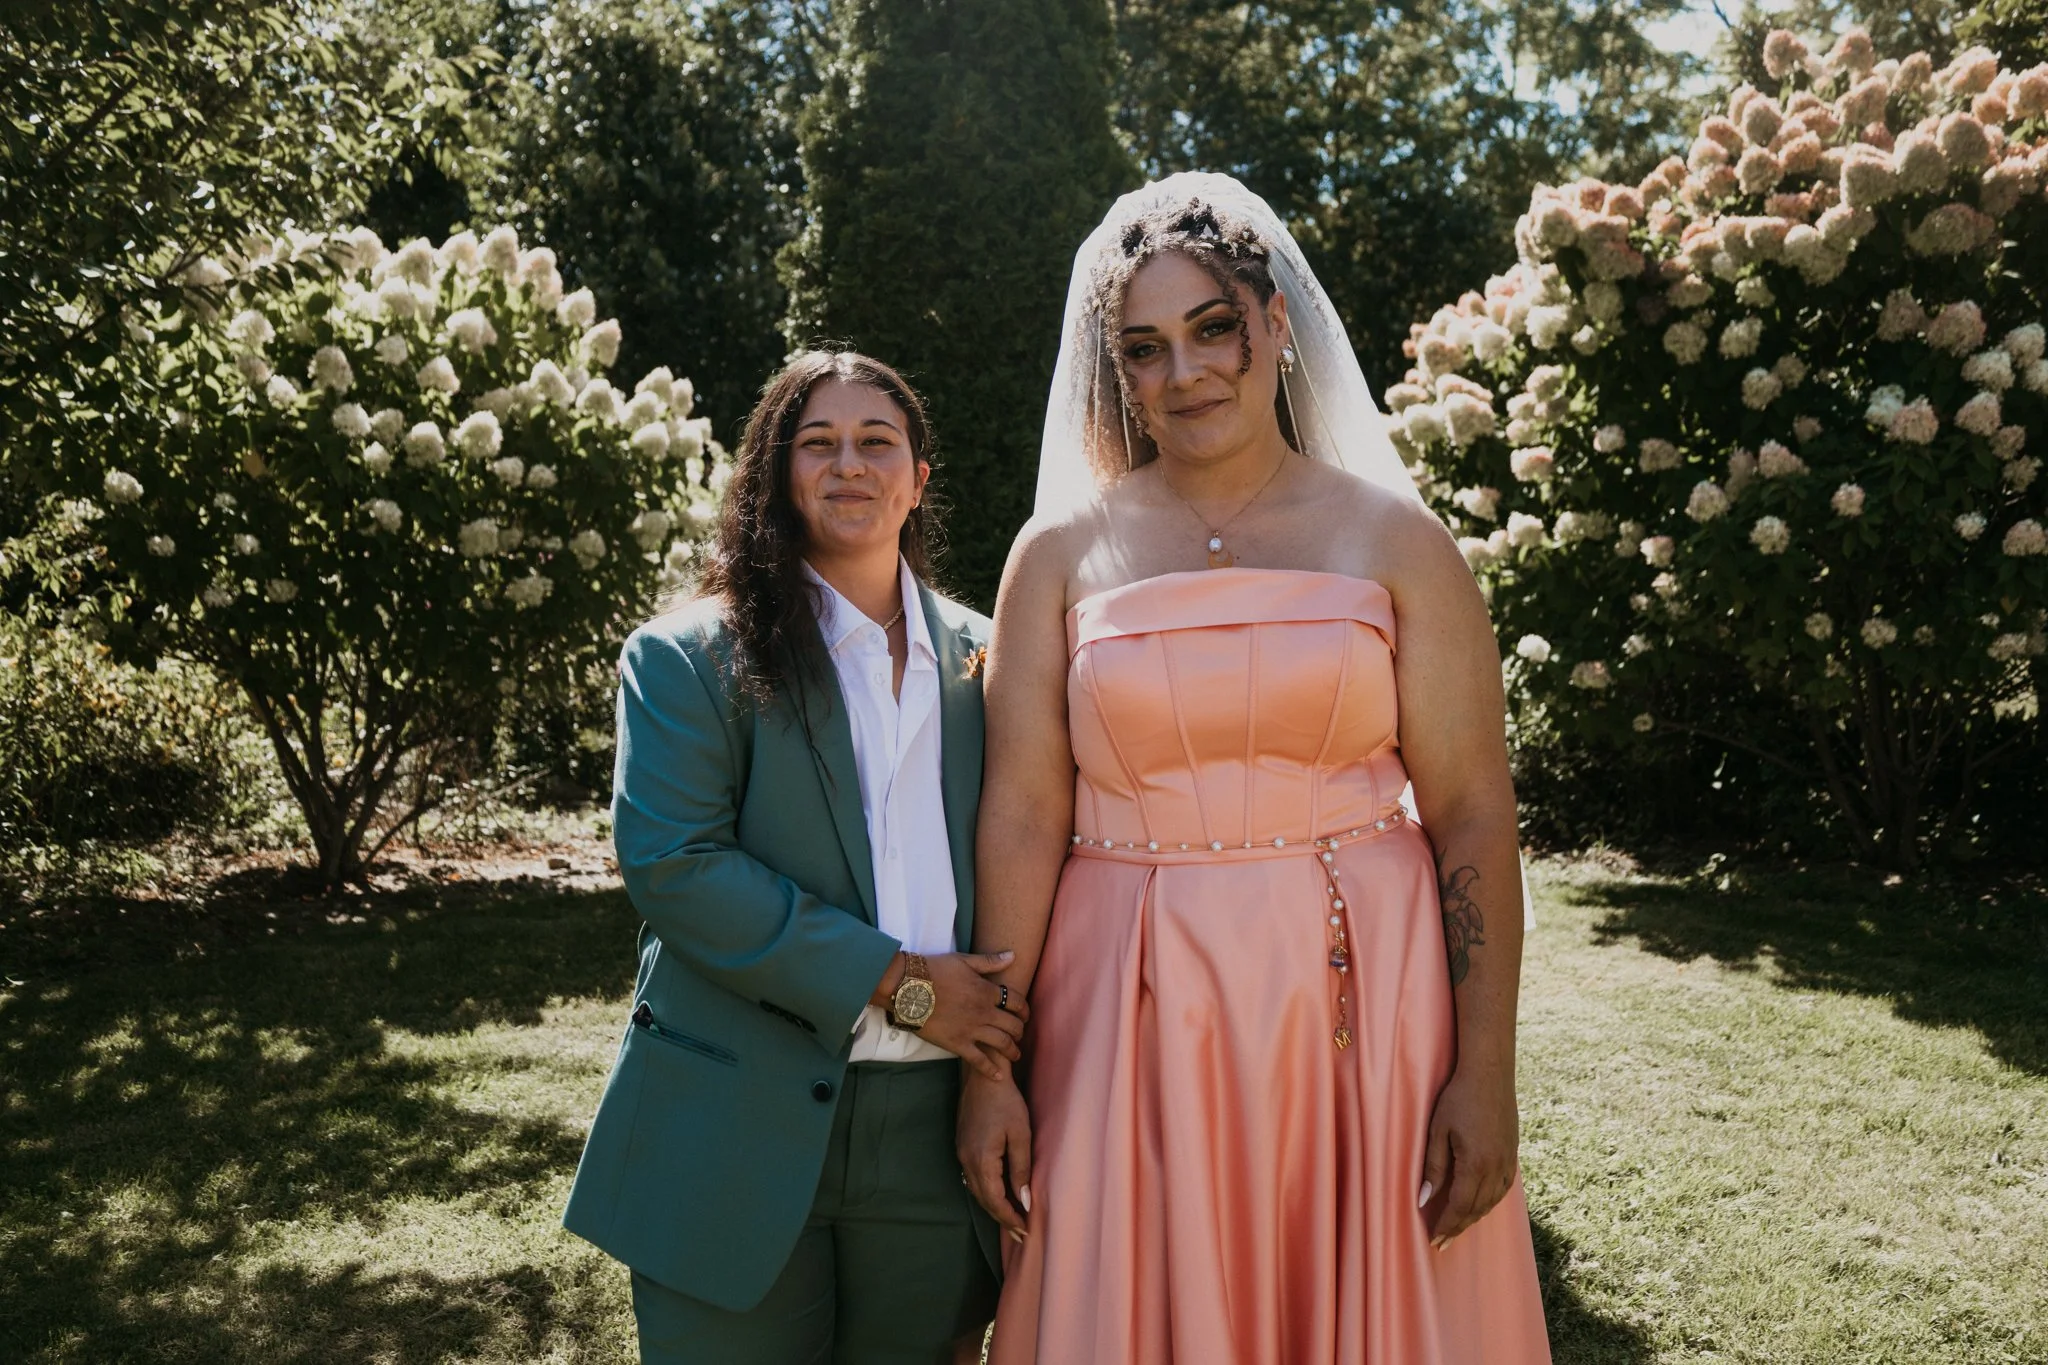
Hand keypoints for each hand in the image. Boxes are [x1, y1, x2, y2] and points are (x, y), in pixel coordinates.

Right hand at [872, 950, 1029, 1081]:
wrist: (908, 987)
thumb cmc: (934, 970)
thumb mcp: (964, 961)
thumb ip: (990, 961)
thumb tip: (1012, 955)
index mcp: (987, 991)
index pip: (1016, 1002)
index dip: (1024, 1009)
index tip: (1025, 1015)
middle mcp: (984, 1012)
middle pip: (1012, 1025)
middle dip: (1020, 1031)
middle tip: (1020, 1035)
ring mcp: (972, 1030)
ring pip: (1001, 1044)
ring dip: (1012, 1050)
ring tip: (1016, 1054)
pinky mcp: (957, 1044)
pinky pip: (979, 1060)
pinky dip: (990, 1070)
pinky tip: (999, 1076)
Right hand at [958, 1068, 1031, 1239]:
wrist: (984, 1076)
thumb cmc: (1006, 1102)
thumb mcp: (1020, 1135)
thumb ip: (1021, 1170)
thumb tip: (1023, 1201)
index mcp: (981, 1160)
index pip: (994, 1200)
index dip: (1009, 1218)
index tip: (1025, 1232)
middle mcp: (966, 1161)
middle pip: (983, 1199)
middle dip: (1002, 1218)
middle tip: (1020, 1235)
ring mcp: (961, 1153)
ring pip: (976, 1190)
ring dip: (993, 1206)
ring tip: (1011, 1220)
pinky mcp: (962, 1146)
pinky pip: (972, 1179)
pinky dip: (985, 1192)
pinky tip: (997, 1195)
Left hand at [1419, 1062, 1519, 1248]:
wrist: (1489, 1073)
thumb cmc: (1458, 1098)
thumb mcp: (1437, 1131)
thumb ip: (1433, 1167)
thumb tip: (1425, 1199)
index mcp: (1476, 1164)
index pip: (1460, 1206)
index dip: (1447, 1226)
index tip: (1434, 1240)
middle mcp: (1497, 1168)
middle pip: (1477, 1209)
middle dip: (1459, 1228)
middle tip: (1442, 1243)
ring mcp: (1508, 1161)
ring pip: (1492, 1202)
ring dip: (1475, 1217)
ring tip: (1458, 1227)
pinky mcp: (1513, 1154)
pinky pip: (1503, 1189)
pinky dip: (1490, 1202)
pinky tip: (1480, 1204)